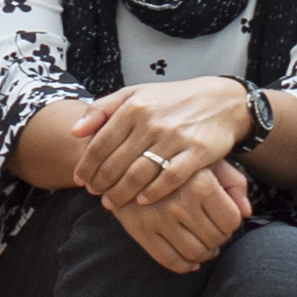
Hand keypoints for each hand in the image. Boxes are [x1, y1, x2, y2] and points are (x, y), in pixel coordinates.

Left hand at [72, 78, 253, 212]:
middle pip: (117, 162)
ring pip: (140, 173)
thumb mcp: (136, 93)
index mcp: (134, 107)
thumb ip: (103, 108)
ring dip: (122, 192)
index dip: (87, 165)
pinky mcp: (197, 152)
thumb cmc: (172, 100)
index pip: (101, 142)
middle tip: (95, 194)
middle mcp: (152, 122)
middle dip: (101, 182)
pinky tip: (142, 200)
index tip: (80, 179)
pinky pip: (170, 177)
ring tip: (112, 203)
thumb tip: (75, 131)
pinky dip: (153, 192)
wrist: (221, 101)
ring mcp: (175, 137)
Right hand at [107, 163, 249, 271]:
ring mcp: (158, 218)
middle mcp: (179, 202)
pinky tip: (189, 259)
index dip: (231, 224)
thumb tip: (247, 212)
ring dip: (204, 253)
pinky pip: (168, 259)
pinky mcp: (140, 230)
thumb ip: (234, 183)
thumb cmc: (178, 160)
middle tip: (214, 232)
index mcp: (200, 183)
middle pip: (215, 238)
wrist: (128, 157)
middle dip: (219, 239)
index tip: (225, 220)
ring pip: (195, 252)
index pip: (231, 220)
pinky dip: (183, 265)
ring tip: (204, 244)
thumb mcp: (209, 161)